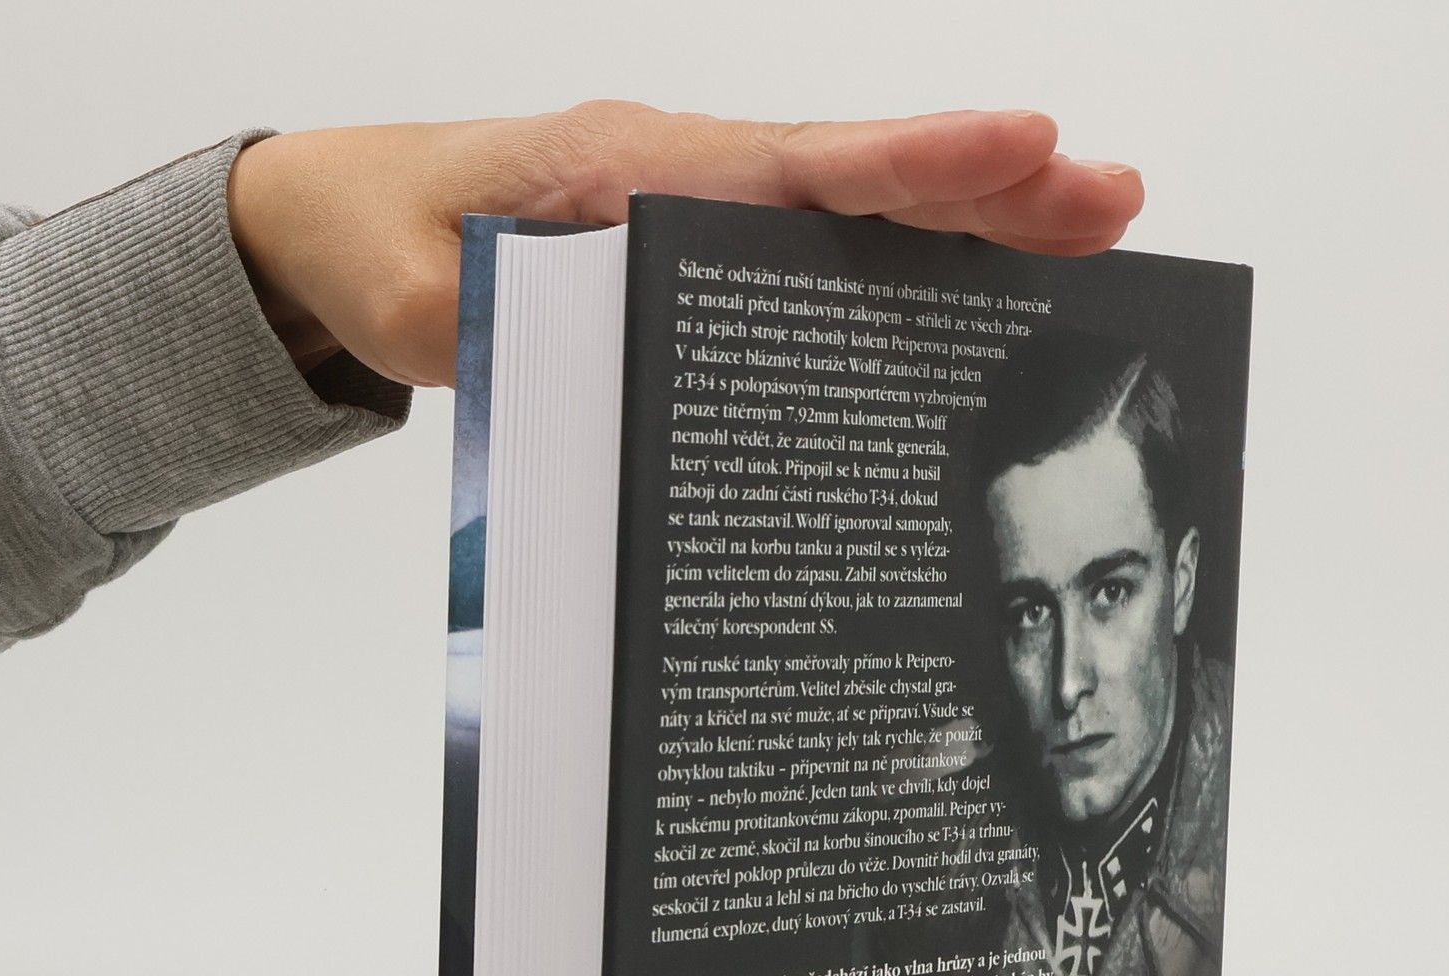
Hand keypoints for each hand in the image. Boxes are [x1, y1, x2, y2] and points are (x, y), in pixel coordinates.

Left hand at [225, 106, 1143, 388]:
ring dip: (971, 220)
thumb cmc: (377, 249)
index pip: (795, 165)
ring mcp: (700, 204)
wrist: (332, 229)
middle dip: (989, 185)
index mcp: (627, 170)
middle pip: (858, 178)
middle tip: (1116, 197)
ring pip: (855, 209)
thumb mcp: (421, 303)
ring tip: (1092, 230)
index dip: (913, 162)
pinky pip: (820, 247)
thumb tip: (606, 353)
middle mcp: (684, 172)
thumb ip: (501, 325)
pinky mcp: (700, 244)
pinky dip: (906, 257)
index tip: (1024, 147)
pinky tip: (981, 285)